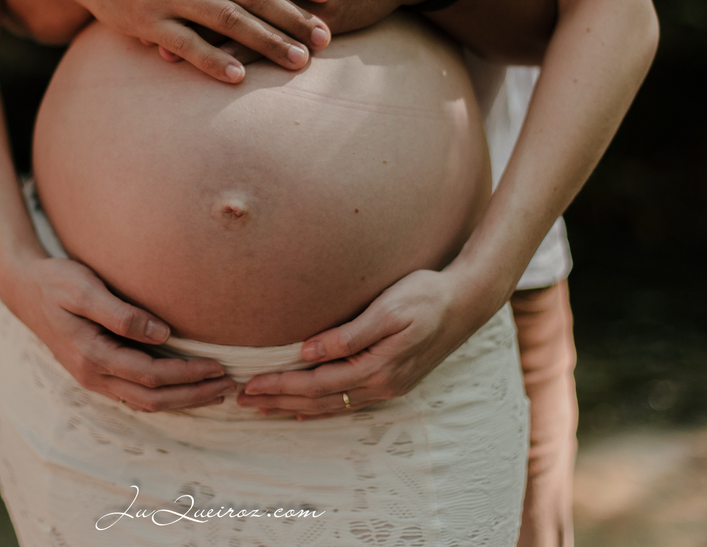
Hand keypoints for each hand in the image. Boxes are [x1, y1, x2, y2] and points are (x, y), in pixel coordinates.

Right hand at [0, 256, 237, 411]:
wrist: (24, 289)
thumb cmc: (56, 281)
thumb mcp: (84, 288)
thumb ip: (120, 313)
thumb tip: (162, 333)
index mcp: (91, 355)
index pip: (150, 375)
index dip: (187, 375)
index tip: (218, 367)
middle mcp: (92, 374)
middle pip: (152, 399)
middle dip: (193, 395)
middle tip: (229, 386)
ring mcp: (93, 377)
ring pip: (144, 402)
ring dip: (183, 400)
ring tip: (215, 392)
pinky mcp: (96, 372)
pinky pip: (135, 395)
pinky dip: (164, 396)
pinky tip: (185, 387)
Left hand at [235, 265, 498, 418]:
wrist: (466, 301)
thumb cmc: (426, 296)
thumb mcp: (388, 309)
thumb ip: (348, 334)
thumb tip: (307, 351)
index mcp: (376, 368)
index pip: (316, 383)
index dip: (280, 386)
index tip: (249, 385)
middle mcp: (380, 385)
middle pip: (319, 400)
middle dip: (278, 401)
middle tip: (241, 402)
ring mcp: (387, 386)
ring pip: (331, 405)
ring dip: (294, 407)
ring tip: (263, 408)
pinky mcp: (390, 380)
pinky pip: (347, 402)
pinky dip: (320, 407)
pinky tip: (304, 410)